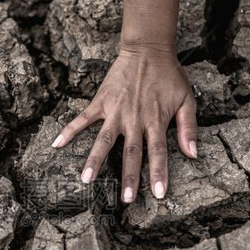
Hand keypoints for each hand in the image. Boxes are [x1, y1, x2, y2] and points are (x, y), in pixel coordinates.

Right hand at [52, 44, 197, 202]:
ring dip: (95, 160)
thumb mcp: (187, 99)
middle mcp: (134, 119)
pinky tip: (57, 144)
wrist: (148, 50)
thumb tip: (193, 154)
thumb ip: (189, 127)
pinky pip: (83, 119)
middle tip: (125, 200)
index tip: (158, 194)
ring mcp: (115, 111)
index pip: (158, 152)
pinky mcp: (101, 102)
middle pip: (131, 153)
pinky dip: (69, 130)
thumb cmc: (170, 76)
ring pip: (104, 140)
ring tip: (86, 180)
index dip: (158, 173)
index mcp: (155, 120)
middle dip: (129, 177)